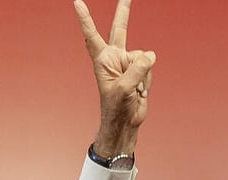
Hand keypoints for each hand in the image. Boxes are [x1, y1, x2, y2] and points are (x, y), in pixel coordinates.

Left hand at [74, 0, 155, 157]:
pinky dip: (148, 79)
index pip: (92, 35)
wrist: (124, 121)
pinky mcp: (139, 69)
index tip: (77, 3)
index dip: (86, 19)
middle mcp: (113, 58)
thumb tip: (149, 54)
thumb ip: (138, 68)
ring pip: (143, 56)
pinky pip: (150, 65)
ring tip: (134, 90)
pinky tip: (140, 90)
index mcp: (102, 60)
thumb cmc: (116, 107)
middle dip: (123, 12)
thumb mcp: (125, 88)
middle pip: (119, 29)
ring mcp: (127, 63)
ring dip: (143, 75)